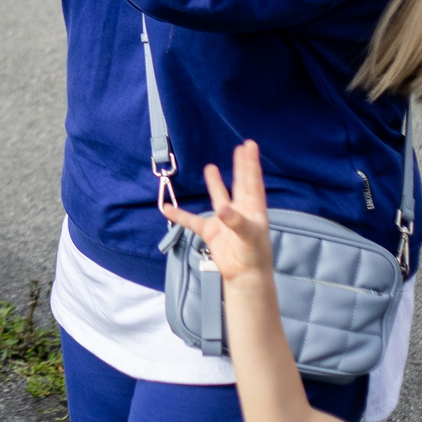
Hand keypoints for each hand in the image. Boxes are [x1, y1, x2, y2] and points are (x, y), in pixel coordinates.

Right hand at [158, 141, 276, 285]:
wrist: (244, 276)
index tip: (250, 146)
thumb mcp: (248, 236)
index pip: (252, 181)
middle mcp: (239, 210)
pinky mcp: (211, 231)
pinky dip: (180, 215)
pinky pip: (192, 220)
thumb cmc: (253, 255)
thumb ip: (236, 222)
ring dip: (215, 183)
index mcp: (252, 208)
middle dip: (240, 166)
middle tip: (241, 148)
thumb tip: (223, 209)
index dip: (251, 163)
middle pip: (239, 183)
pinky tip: (167, 209)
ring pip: (219, 196)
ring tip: (210, 167)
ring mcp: (224, 220)